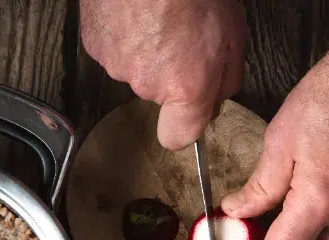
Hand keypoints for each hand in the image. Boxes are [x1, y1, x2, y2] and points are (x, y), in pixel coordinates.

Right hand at [80, 0, 246, 148]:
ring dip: (145, 50)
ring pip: (135, 69)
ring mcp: (117, 64)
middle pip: (158, 95)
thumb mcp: (233, 35)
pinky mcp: (95, 43)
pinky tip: (133, 11)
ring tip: (155, 16)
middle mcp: (148, 85)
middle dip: (170, 72)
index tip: (189, 113)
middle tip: (180, 34)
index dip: (184, 126)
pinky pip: (113, 47)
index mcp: (185, 88)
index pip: (177, 138)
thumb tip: (217, 100)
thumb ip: (227, 79)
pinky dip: (122, 33)